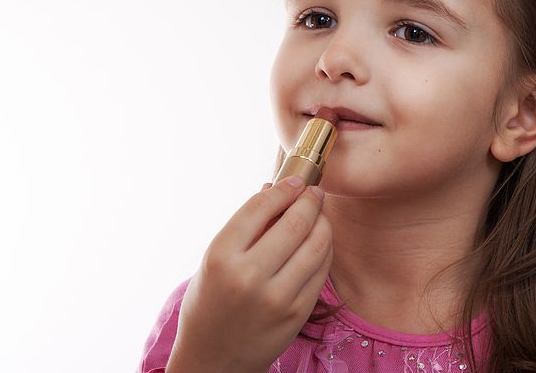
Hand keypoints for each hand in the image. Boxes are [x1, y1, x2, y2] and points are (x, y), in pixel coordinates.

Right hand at [167, 178, 332, 372]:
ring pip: (316, 243)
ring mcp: (276, 297)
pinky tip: (319, 241)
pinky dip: (324, 248)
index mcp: (221, 257)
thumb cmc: (211, 301)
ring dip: (323, 222)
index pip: (260, 207)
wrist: (213, 360)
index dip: (283, 188)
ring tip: (319, 215)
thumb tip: (277, 188)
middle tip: (314, 193)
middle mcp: (248, 276)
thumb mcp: (214, 260)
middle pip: (295, 222)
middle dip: (310, 200)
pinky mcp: (297, 313)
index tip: (294, 181)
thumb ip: (245, 227)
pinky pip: (322, 269)